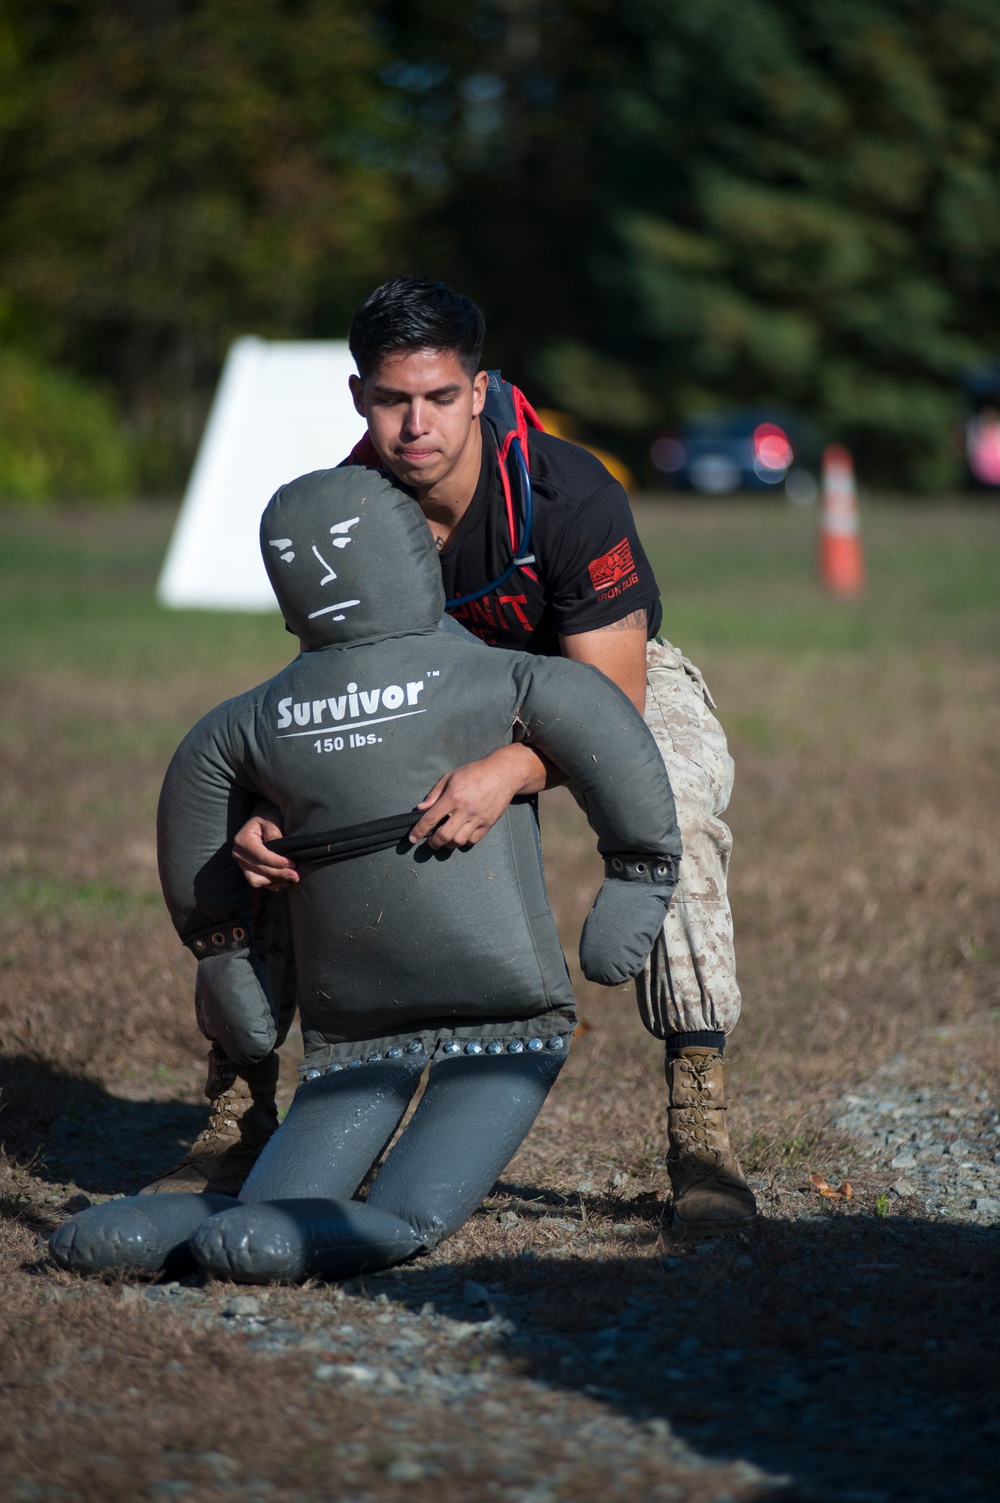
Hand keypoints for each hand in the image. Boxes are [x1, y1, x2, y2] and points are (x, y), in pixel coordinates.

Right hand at [232, 804, 298, 888]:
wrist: (263, 819)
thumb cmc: (268, 818)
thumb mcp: (272, 820)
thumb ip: (274, 833)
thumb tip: (279, 850)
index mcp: (243, 840)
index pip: (261, 856)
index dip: (277, 862)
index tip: (292, 863)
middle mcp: (239, 853)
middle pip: (260, 869)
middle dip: (279, 873)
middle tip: (296, 874)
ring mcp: (242, 863)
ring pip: (257, 879)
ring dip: (275, 880)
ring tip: (291, 878)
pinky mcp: (248, 870)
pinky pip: (259, 882)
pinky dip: (272, 884)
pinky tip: (285, 881)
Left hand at [409, 744, 544, 850]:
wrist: (502, 774)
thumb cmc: (474, 773)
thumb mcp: (450, 777)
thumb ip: (434, 794)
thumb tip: (420, 809)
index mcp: (453, 797)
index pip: (431, 818)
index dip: (419, 831)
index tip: (412, 838)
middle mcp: (465, 810)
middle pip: (444, 836)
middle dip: (433, 843)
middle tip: (430, 842)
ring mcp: (478, 818)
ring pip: (458, 841)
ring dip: (448, 844)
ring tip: (446, 839)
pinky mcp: (488, 824)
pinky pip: (473, 840)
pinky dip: (464, 842)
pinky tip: (460, 836)